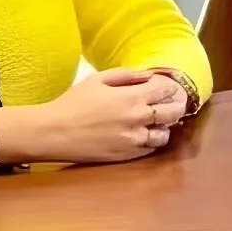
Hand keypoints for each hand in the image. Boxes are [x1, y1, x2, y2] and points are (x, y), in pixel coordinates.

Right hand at [20, 68, 189, 164]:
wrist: (55, 133)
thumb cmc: (73, 103)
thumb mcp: (97, 79)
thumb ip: (126, 75)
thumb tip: (146, 75)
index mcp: (131, 97)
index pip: (165, 90)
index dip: (170, 86)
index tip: (168, 86)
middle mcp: (137, 119)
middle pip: (172, 112)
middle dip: (177, 105)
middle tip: (173, 102)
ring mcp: (134, 140)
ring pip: (165, 134)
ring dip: (165, 126)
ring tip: (158, 121)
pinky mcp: (127, 156)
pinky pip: (150, 149)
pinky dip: (152, 140)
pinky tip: (145, 134)